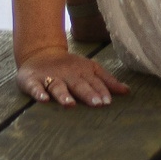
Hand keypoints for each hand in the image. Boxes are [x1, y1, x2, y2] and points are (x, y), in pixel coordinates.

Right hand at [16, 47, 130, 106]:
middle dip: (88, 94)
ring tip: (70, 105)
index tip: (108, 102)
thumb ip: (107, 81)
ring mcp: (50, 77)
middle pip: (79, 85)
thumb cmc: (70, 67)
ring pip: (58, 87)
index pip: (94, 82)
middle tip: (96, 104)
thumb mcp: (90, 70)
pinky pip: (35, 87)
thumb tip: (128, 91)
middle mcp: (68, 74)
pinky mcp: (33, 81)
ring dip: (64, 95)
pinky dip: (38, 93)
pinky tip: (43, 99)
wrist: (39, 54)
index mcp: (83, 71)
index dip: (101, 91)